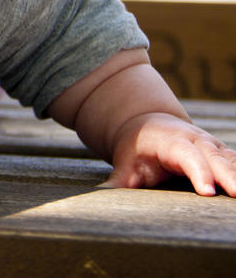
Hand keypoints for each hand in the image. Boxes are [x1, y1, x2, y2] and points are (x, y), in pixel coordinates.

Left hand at [103, 112, 235, 196]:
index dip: (198, 172)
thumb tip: (99, 196)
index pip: (187, 156)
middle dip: (228, 175)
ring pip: (229, 158)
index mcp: (171, 142)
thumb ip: (118, 181)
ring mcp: (211, 145)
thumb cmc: (136, 149)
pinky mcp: (221, 153)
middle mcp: (195, 140)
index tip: (207, 191)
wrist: (148, 125)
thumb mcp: (126, 164)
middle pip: (215, 157)